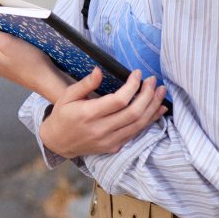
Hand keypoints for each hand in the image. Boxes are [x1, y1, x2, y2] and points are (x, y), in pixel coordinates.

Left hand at [0, 16, 73, 103]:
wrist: (47, 81)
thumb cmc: (30, 61)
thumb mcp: (7, 43)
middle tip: (10, 17)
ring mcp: (0, 65)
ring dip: (4, 34)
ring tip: (18, 29)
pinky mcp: (10, 68)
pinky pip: (6, 51)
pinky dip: (11, 44)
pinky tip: (22, 43)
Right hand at [39, 67, 167, 158]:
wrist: (58, 142)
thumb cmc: (62, 115)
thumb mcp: (68, 95)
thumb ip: (86, 83)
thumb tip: (99, 70)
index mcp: (88, 114)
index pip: (119, 100)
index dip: (132, 86)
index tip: (138, 73)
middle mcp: (101, 130)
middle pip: (133, 112)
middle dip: (148, 95)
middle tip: (153, 81)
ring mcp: (109, 141)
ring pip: (139, 124)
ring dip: (153, 107)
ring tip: (161, 92)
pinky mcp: (115, 147)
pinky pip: (136, 133)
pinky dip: (150, 121)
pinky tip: (158, 110)